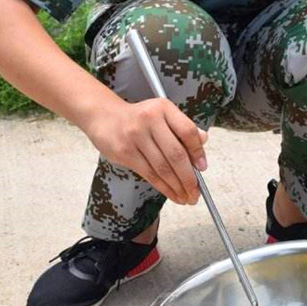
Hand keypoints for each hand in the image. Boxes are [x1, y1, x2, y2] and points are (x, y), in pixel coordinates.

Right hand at [85, 96, 207, 204]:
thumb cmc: (138, 118)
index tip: (202, 168)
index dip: (198, 152)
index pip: (187, 131)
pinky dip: (164, 187)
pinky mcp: (124, 152)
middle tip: (196, 192)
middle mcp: (150, 120)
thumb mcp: (161, 114)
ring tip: (186, 197)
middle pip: (176, 154)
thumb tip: (203, 141)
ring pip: (163, 168)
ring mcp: (136, 136)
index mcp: (163, 108)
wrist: (103, 116)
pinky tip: (172, 194)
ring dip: (177, 187)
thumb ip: (182, 127)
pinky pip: (149, 174)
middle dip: (189, 178)